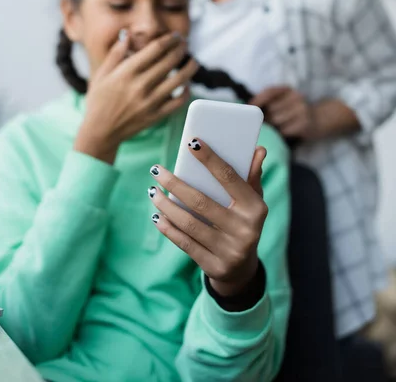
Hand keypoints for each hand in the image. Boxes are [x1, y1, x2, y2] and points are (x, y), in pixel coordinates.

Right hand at [74, 31, 198, 162]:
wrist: (99, 131)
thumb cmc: (99, 100)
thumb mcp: (102, 74)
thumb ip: (115, 53)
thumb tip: (127, 34)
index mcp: (126, 72)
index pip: (155, 49)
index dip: (169, 39)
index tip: (176, 36)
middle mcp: (140, 85)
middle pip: (169, 61)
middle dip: (181, 49)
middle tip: (185, 44)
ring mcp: (150, 102)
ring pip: (179, 80)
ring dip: (190, 68)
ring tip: (194, 61)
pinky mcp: (156, 116)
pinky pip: (178, 102)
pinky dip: (186, 92)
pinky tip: (186, 85)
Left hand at [148, 141, 267, 296]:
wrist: (242, 269)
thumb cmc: (244, 222)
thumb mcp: (253, 201)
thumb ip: (252, 176)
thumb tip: (259, 150)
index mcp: (256, 208)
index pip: (229, 178)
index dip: (210, 159)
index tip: (191, 143)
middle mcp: (245, 230)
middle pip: (201, 202)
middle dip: (175, 184)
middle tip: (156, 170)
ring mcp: (230, 251)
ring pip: (189, 223)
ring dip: (166, 205)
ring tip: (152, 191)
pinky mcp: (214, 266)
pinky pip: (185, 243)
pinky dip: (168, 228)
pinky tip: (157, 215)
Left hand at [250, 86, 316, 140]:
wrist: (319, 120)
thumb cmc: (293, 111)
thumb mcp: (283, 101)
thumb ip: (269, 101)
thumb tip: (250, 107)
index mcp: (289, 90)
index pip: (270, 91)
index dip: (258, 99)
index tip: (250, 106)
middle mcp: (297, 97)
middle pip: (271, 109)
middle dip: (267, 117)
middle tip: (269, 121)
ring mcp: (302, 110)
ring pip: (276, 120)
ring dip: (274, 126)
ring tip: (279, 125)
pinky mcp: (304, 124)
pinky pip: (284, 130)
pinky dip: (282, 132)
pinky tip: (286, 130)